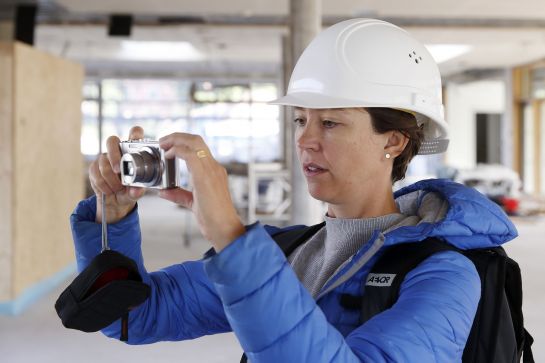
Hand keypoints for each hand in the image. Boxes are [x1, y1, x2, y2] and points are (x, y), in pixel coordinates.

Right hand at [89, 126, 145, 223]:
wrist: (116, 201)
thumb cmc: (129, 192)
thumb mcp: (136, 192)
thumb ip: (137, 190)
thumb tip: (137, 190)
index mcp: (133, 152)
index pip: (134, 134)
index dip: (135, 133)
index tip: (136, 140)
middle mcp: (118, 151)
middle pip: (111, 140)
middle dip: (114, 156)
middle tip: (119, 171)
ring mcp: (105, 158)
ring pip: (104, 162)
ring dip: (111, 179)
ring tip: (118, 189)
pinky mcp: (94, 167)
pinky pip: (95, 173)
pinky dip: (103, 184)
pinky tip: (109, 190)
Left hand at [157, 133, 244, 251]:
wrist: (224, 227)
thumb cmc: (213, 218)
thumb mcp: (193, 203)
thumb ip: (180, 195)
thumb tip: (164, 191)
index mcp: (214, 172)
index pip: (199, 148)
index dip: (183, 142)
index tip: (169, 145)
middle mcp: (214, 167)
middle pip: (197, 140)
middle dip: (178, 136)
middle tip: (163, 140)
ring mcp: (211, 170)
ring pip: (194, 143)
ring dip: (176, 140)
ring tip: (163, 143)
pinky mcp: (205, 176)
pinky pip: (190, 155)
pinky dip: (177, 151)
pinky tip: (168, 155)